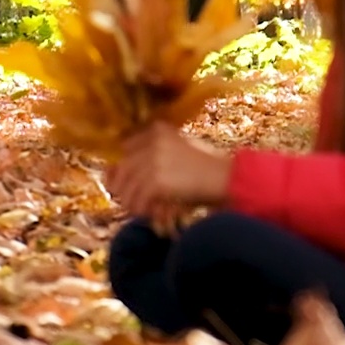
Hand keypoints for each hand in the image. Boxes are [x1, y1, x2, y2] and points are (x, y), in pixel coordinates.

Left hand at [106, 121, 232, 217]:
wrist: (225, 177)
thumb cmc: (206, 167)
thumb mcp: (178, 150)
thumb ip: (153, 155)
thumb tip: (120, 173)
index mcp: (157, 130)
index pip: (125, 148)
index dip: (119, 167)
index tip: (119, 181)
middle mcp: (152, 142)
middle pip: (122, 167)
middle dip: (120, 186)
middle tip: (126, 200)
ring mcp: (153, 160)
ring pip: (127, 186)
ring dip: (131, 201)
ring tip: (138, 210)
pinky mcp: (157, 181)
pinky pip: (138, 199)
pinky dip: (141, 209)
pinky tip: (148, 213)